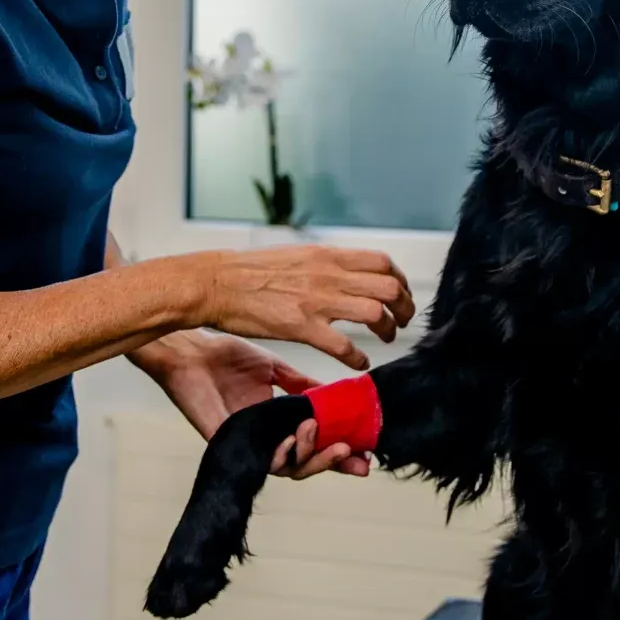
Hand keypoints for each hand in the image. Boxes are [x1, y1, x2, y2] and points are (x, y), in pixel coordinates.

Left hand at [133, 331, 366, 477]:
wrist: (193, 351)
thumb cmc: (226, 358)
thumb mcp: (275, 370)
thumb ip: (304, 386)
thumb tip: (336, 395)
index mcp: (278, 424)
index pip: (315, 444)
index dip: (341, 452)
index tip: (365, 453)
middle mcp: (265, 440)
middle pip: (307, 464)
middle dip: (333, 463)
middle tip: (354, 457)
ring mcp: (249, 445)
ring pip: (288, 468)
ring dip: (310, 455)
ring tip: (316, 431)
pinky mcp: (230, 445)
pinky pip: (260, 462)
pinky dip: (281, 455)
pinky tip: (292, 440)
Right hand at [189, 247, 415, 370]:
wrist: (216, 283)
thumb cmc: (249, 272)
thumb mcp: (296, 256)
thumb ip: (325, 265)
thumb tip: (346, 273)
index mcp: (327, 256)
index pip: (383, 263)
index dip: (400, 282)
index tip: (400, 295)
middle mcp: (328, 275)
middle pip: (389, 287)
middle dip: (404, 308)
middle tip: (401, 322)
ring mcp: (316, 301)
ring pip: (375, 314)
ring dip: (388, 331)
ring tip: (385, 341)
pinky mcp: (301, 327)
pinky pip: (344, 346)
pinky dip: (358, 358)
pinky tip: (359, 364)